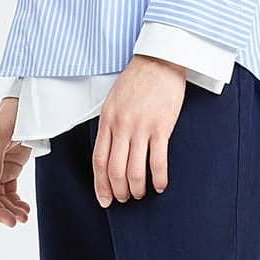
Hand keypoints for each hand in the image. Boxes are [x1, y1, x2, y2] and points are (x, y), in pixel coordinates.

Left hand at [92, 56, 185, 205]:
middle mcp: (121, 126)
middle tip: (124, 199)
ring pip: (135, 170)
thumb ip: (110, 125)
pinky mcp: (161, 127)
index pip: (98, 160)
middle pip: (115, 170)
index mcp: (107, 120)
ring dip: (137, 188)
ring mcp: (141, 127)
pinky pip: (158, 160)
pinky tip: (161, 185)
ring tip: (140, 194)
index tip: (104, 199)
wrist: (159, 59)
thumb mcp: (113, 101)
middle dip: (118, 191)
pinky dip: (159, 178)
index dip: (100, 184)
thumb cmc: (138, 80)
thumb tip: (110, 150)